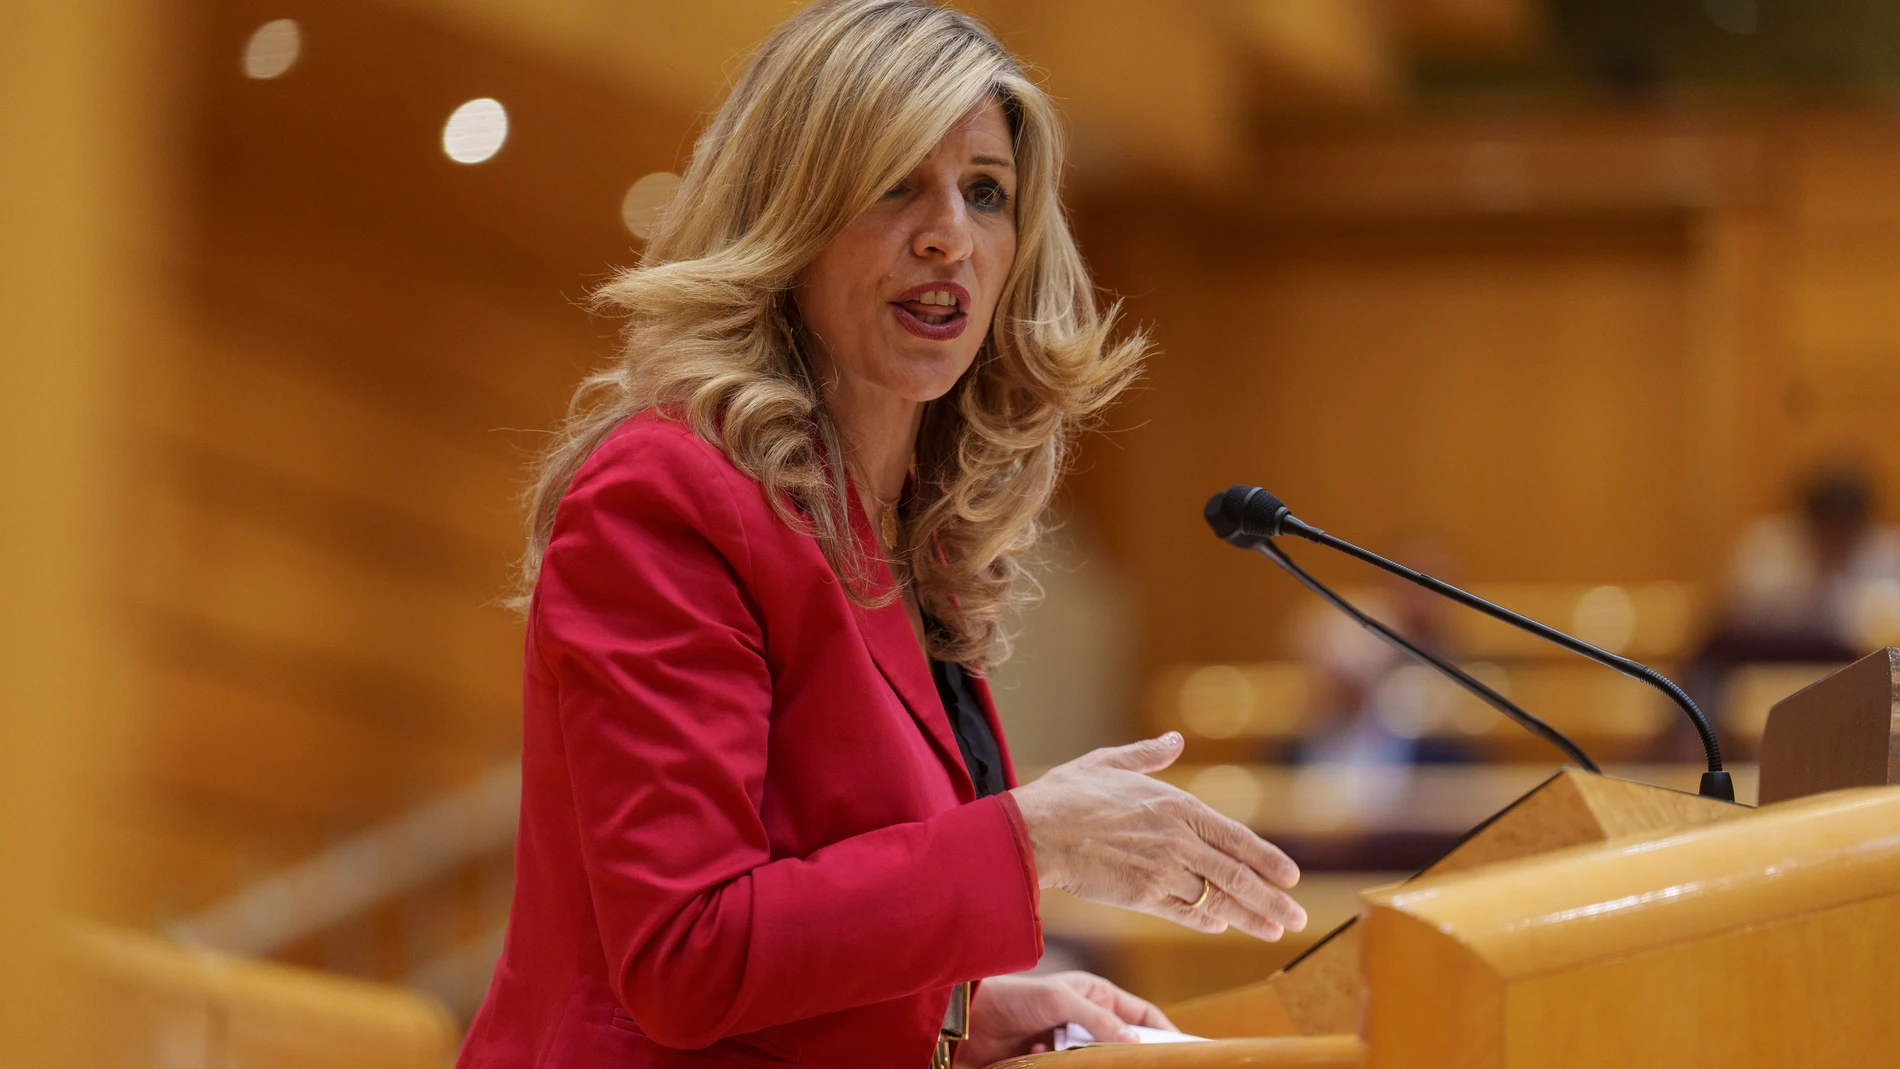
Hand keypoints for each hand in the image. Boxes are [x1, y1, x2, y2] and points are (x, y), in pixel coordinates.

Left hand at [957, 971, 1172, 1065]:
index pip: (1143, 1015)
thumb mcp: (1061, 1001)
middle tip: (1135, 1064)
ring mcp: (1068, 1042)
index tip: (1185, 1050)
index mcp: (1096, 995)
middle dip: (1125, 1053)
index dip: (1164, 1031)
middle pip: (1123, 1042)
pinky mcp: (1050, 1061)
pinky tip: (1038, 1055)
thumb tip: (1135, 1041)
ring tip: (1061, 1052)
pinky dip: (1059, 1066)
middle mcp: (1086, 1018)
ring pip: (1097, 1060)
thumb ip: (1100, 1019)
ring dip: (1085, 1061)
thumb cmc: (1012, 997)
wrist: (965, 1020)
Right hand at [1008, 732, 1306, 940]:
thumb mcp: (1109, 762)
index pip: (1237, 837)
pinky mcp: (1143, 897)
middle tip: (1296, 918)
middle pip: (1237, 875)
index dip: (1268, 859)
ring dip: (1250, 917)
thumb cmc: (1067, 795)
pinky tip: (1221, 927)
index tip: (1291, 876)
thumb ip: (1148, 756)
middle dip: (1272, 899)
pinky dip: (1207, 921)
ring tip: (1275, 931)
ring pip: (1218, 899)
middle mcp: (1179, 839)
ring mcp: (1163, 871)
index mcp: (1177, 804)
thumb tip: (1174, 741)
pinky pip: (1186, 914)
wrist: (1036, 832)